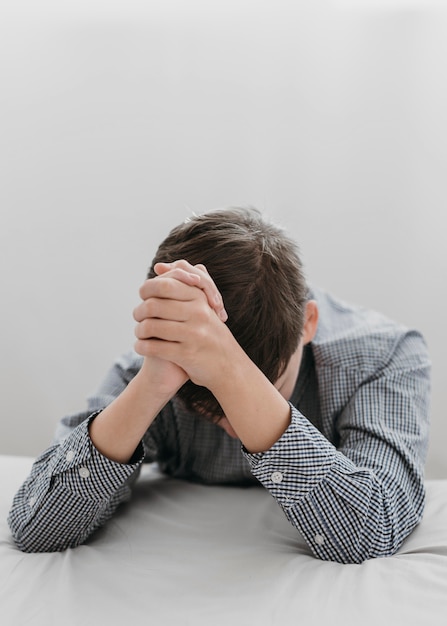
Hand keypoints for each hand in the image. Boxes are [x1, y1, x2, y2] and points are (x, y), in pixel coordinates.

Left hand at [133, 265, 236, 389]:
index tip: (143, 297)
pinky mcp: (187, 354)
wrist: (229, 367)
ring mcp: (194, 334)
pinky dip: (141, 347)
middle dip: (139, 311)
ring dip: (139, 330)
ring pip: (150, 326)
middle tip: (137, 316)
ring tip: (139, 333)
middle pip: (153, 305)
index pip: (165, 285)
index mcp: (201, 298)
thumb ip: (182, 285)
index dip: (147, 289)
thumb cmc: (209, 333)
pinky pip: (154, 347)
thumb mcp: (202, 306)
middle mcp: (199, 313)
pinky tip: (140, 347)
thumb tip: (158, 267)